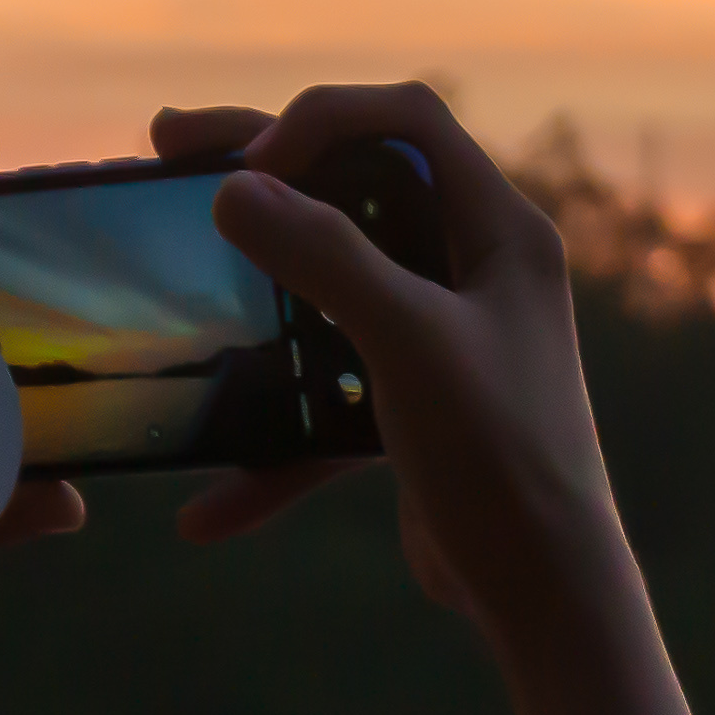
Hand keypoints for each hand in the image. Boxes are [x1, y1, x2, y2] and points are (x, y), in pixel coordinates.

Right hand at [158, 86, 621, 638]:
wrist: (547, 595)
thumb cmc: (502, 456)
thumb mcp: (410, 342)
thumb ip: (328, 257)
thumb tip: (237, 187)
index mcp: (501, 232)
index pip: (408, 121)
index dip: (323, 119)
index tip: (251, 164)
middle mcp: (477, 271)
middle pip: (357, 188)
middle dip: (265, 171)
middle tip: (168, 147)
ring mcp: (445, 338)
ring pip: (332, 288)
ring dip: (255, 287)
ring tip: (175, 261)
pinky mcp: (416, 407)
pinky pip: (329, 396)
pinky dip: (275, 443)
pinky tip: (212, 506)